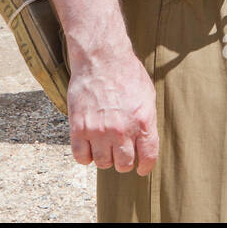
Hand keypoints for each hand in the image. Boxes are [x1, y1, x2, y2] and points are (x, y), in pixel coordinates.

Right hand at [67, 48, 157, 175]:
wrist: (101, 59)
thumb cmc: (127, 75)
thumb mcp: (147, 96)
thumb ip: (147, 122)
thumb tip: (145, 142)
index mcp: (143, 122)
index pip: (148, 157)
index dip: (145, 166)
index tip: (141, 168)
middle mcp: (121, 129)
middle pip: (124, 164)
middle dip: (124, 162)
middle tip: (121, 153)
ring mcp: (99, 130)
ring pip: (103, 163)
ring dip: (104, 158)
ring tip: (105, 146)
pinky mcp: (79, 127)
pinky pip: (81, 157)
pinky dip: (86, 156)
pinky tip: (89, 147)